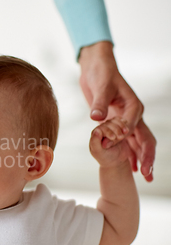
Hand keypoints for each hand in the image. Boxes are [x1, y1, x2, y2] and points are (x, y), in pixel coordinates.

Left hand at [79, 41, 155, 181]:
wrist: (97, 68)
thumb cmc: (101, 74)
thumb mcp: (101, 86)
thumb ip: (99, 103)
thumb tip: (97, 117)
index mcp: (132, 106)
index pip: (132, 127)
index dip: (123, 139)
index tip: (114, 151)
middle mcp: (133, 114)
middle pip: (144, 138)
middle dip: (147, 157)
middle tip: (147, 175)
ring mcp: (126, 119)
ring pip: (138, 142)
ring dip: (142, 159)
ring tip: (146, 177)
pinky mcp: (117, 122)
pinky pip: (127, 141)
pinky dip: (130, 153)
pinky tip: (132, 167)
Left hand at [90, 117, 131, 167]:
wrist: (116, 162)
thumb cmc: (105, 158)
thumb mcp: (98, 152)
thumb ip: (95, 142)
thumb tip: (96, 130)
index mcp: (94, 135)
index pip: (100, 128)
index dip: (108, 131)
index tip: (114, 138)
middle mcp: (101, 130)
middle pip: (108, 123)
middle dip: (116, 129)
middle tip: (121, 137)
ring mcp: (109, 129)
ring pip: (114, 121)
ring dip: (121, 125)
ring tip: (126, 132)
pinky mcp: (117, 129)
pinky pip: (119, 122)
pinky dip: (123, 123)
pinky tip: (126, 125)